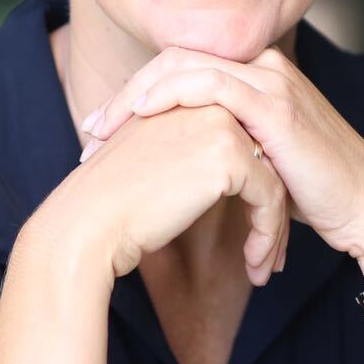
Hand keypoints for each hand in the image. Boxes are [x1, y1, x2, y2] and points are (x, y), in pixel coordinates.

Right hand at [62, 100, 290, 284]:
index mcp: (189, 96)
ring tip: (266, 267)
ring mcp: (222, 125)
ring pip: (273, 179)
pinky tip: (255, 267)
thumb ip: (188, 148)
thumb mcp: (154, 158)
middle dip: (272, 210)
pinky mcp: (229, 156)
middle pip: (265, 157)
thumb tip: (222, 172)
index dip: (253, 186)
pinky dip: (267, 235)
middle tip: (273, 252)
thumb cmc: (113, 201)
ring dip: (273, 228)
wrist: (90, 220)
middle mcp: (209, 101)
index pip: (243, 140)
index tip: (257, 227)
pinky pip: (270, 198)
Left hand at [79, 42, 363, 260]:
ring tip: (101, 133)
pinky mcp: (276, 104)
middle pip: (173, 61)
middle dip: (124, 96)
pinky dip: (169, 97)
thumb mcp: (258, 163)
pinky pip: (210, 85)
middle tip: (88, 132)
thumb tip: (172, 167)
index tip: (100, 129)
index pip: (181, 68)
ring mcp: (271, 80)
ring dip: (134, 98)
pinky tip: (141, 118)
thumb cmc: (315, 195)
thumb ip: (222, 148)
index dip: (135, 95)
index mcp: (257, 75)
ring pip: (184, 67)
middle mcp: (263, 67)